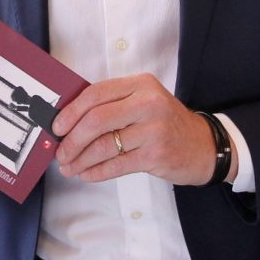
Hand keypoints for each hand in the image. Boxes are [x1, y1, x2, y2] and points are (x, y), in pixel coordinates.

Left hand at [51, 73, 232, 185]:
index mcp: (140, 84)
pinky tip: (87, 174)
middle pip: (96, 120)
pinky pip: (117, 165)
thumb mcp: (143, 101)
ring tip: (69, 167)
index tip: (57, 126)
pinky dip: (97, 172)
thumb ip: (112, 104)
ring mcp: (154, 130)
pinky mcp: (156, 155)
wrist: (202, 144)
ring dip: (81, 159)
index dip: (71, 111)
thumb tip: (69, 120)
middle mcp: (148, 103)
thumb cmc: (165, 122)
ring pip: (104, 145)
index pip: (96, 94)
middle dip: (72, 139)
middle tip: (61, 151)